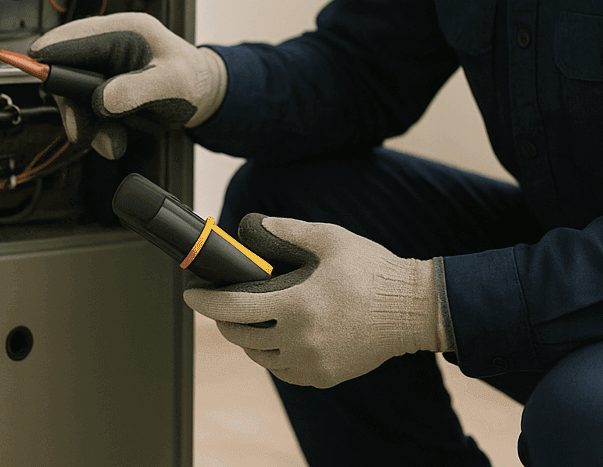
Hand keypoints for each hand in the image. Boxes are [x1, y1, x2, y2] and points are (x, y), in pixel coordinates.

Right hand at [29, 12, 226, 150]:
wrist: (202, 98)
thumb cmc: (192, 80)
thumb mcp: (171, 84)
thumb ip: (137, 90)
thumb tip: (102, 100)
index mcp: (124, 31)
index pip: (73, 38)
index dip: (49, 54)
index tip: (30, 69)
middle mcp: (109, 47)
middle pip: (65, 71)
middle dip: (72, 105)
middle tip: (81, 131)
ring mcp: (104, 70)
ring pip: (74, 99)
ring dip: (88, 125)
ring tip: (113, 143)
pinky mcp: (104, 91)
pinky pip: (87, 114)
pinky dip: (98, 133)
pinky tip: (117, 141)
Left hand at [183, 214, 441, 388]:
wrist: (410, 308)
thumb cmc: (372, 270)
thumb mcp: (329, 239)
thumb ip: (287, 231)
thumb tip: (253, 226)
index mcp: (296, 304)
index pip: (233, 309)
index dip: (206, 302)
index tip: (192, 295)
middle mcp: (300, 339)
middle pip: (240, 335)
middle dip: (224, 318)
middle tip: (224, 302)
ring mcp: (311, 362)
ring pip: (260, 355)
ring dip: (249, 337)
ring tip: (253, 317)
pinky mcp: (323, 376)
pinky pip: (283, 370)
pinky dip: (273, 354)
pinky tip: (279, 336)